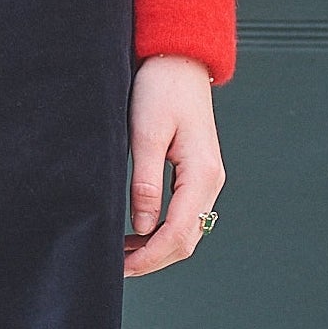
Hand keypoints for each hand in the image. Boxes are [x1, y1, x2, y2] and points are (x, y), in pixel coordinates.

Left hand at [124, 55, 225, 277]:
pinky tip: (137, 233)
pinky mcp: (197, 175)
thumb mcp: (146, 135)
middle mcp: (211, 181)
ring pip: (186, 232)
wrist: (178, 61)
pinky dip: (161, 232)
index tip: (120, 267)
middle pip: (186, 240)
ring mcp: (206, 179)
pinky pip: (183, 216)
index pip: (178, 233)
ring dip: (156, 248)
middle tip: (116, 267)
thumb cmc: (161, 89)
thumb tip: (142, 225)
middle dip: (152, 260)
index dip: (148, 257)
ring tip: (121, 253)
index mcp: (202, 173)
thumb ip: (145, 183)